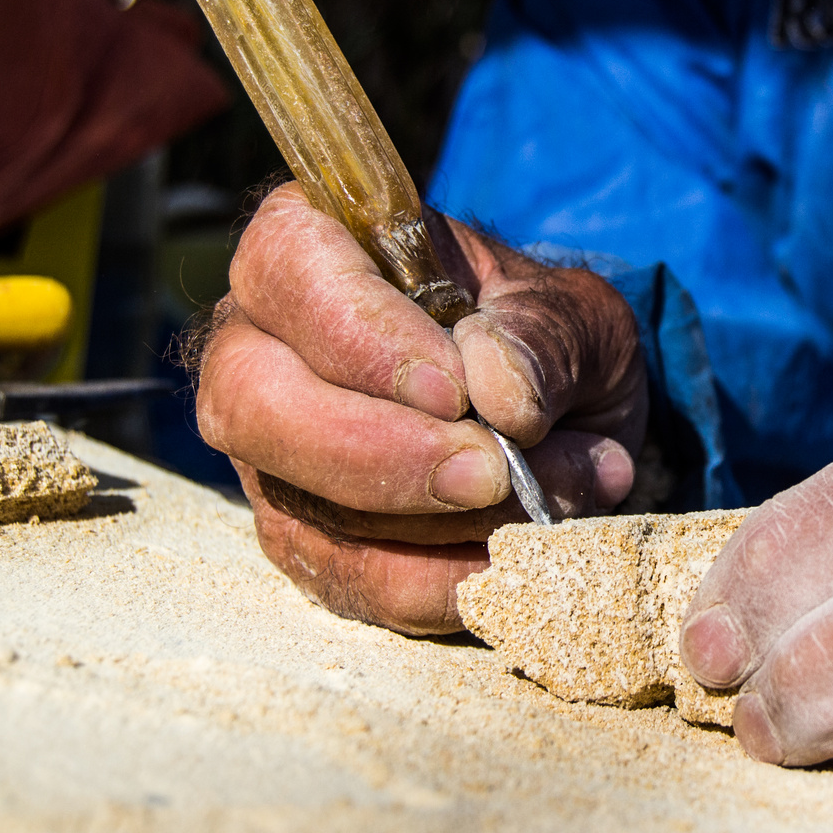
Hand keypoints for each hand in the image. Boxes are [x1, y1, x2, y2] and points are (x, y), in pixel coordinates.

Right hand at [195, 183, 647, 634]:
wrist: (563, 422)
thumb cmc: (546, 342)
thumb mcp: (577, 316)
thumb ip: (547, 339)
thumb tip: (501, 392)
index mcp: (317, 248)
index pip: (290, 266)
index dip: (361, 333)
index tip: (454, 388)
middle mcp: (262, 347)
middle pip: (255, 402)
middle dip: (381, 454)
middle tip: (493, 471)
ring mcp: (270, 453)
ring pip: (301, 503)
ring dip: (438, 522)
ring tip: (553, 495)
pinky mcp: (303, 538)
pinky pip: (345, 579)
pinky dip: (436, 584)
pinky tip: (510, 562)